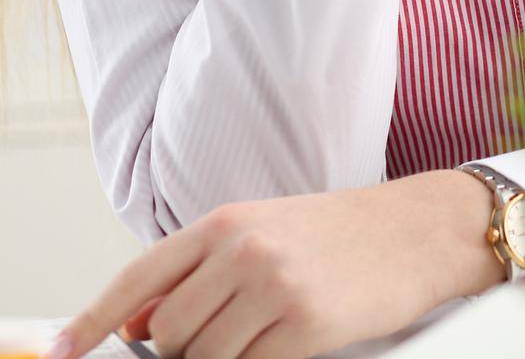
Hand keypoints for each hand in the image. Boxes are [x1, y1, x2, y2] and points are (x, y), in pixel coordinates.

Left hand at [48, 172, 499, 358]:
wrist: (418, 230)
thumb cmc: (342, 233)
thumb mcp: (264, 232)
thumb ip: (200, 273)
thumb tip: (134, 327)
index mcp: (226, 220)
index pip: (138, 277)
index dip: (92, 319)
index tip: (63, 348)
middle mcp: (242, 248)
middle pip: (167, 334)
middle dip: (184, 350)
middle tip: (228, 334)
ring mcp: (273, 287)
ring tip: (266, 333)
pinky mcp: (305, 325)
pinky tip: (290, 341)